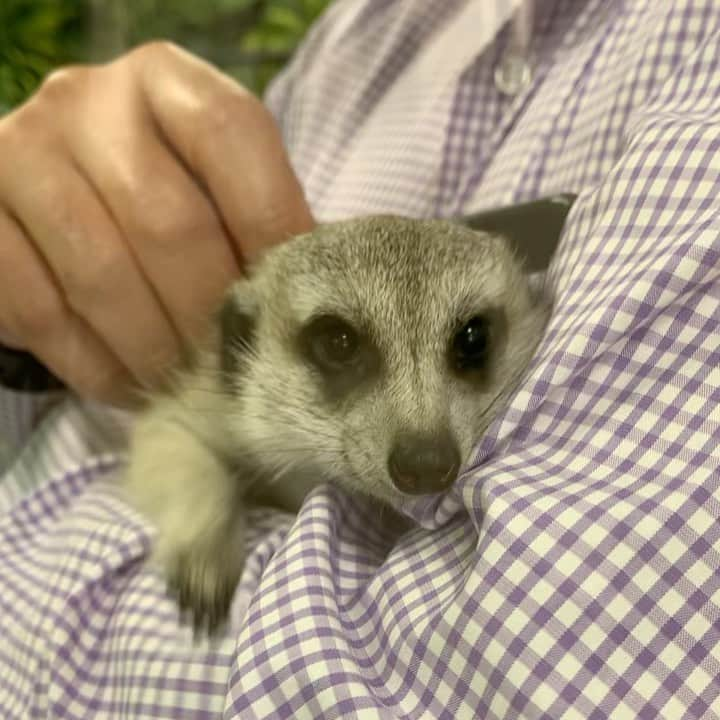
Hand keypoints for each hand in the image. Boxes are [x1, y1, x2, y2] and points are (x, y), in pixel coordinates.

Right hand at [0, 42, 312, 403]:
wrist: (61, 199)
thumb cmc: (168, 198)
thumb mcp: (219, 188)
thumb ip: (260, 225)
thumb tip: (309, 306)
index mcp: (165, 80)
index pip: (230, 135)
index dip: (271, 226)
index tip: (288, 300)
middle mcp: (85, 102)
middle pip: (167, 222)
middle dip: (209, 313)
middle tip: (232, 362)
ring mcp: (19, 155)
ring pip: (102, 276)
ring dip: (154, 349)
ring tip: (185, 379)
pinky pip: (41, 313)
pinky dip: (94, 364)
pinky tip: (127, 381)